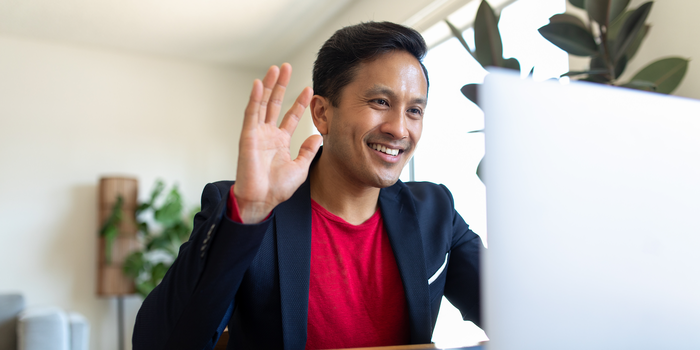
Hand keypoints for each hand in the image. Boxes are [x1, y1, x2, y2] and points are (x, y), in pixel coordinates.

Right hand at [234, 63, 322, 222]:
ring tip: (275, 69)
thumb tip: (317, 136)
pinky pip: (251, 113)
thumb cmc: (277, 188)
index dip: (299, 103)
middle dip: (281, 85)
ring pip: (262, 104)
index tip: (309, 89)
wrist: (262, 200)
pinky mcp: (247, 136)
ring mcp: (257, 133)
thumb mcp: (300, 168)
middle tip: (286, 67)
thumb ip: (308, 151)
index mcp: (280, 141)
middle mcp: (268, 134)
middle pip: (275, 104)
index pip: (291, 116)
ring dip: (268, 86)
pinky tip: (258, 84)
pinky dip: (254, 98)